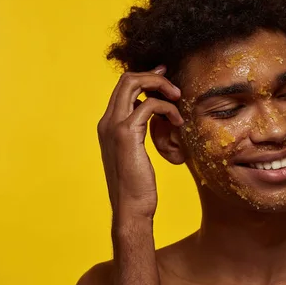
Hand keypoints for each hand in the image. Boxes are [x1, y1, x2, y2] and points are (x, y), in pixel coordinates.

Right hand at [97, 66, 183, 217]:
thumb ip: (137, 131)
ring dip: (161, 86)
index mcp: (108, 124)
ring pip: (134, 84)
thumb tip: (150, 114)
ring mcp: (114, 126)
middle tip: (175, 88)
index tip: (164, 77)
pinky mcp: (126, 134)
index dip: (145, 77)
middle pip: (126, 79)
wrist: (131, 208)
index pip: (122, 87)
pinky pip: (149, 105)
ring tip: (178, 99)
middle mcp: (107, 121)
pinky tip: (177, 122)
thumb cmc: (137, 185)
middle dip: (154, 76)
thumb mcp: (135, 152)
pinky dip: (167, 108)